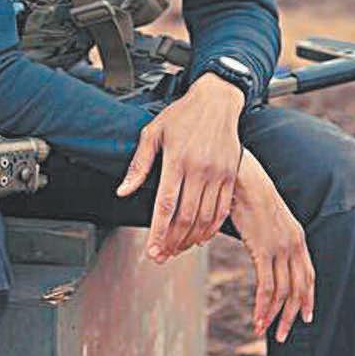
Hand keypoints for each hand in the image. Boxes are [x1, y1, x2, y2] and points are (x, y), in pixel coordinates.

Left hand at [116, 72, 244, 260]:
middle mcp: (200, 169)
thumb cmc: (182, 114)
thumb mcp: (153, 133)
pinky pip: (223, 210)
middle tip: (161, 256)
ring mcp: (218, 173)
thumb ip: (139, 165)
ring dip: (190, 238)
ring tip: (177, 249)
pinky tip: (200, 236)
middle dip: (172, 241)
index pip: (166, 205)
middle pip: (186, 217)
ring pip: (205, 217)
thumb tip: (123, 192)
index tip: (151, 250)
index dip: (158, 232)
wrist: (217, 99)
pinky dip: (212, 228)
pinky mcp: (231, 175)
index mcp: (177, 159)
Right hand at [230, 148, 314, 342]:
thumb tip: (264, 252)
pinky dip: (262, 306)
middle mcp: (294, 244)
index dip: (308, 299)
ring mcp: (280, 248)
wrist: (243, 178)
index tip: (305, 317)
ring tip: (264, 332)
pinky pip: (267, 286)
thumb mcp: (269, 218)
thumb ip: (272, 236)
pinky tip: (257, 318)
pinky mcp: (264, 250)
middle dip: (292, 315)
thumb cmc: (250, 195)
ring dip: (274, 316)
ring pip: (283, 292)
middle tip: (283, 335)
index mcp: (298, 237)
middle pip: (299, 289)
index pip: (309, 276)